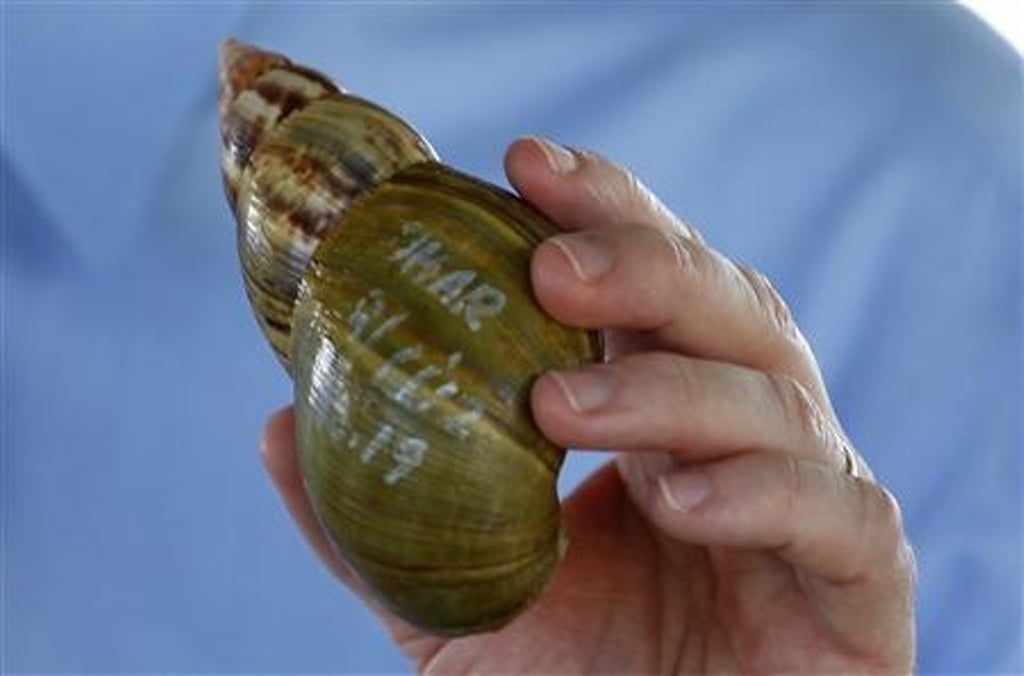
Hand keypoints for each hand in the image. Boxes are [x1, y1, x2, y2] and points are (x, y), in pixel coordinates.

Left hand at [261, 137, 915, 673]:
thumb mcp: (458, 600)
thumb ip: (377, 525)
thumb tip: (277, 428)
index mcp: (658, 413)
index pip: (645, 282)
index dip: (603, 211)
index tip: (522, 164)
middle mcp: (742, 432)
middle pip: (725, 305)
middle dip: (643, 264)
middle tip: (549, 262)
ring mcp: (811, 496)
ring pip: (773, 396)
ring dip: (666, 387)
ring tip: (561, 406)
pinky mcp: (862, 580)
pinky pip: (837, 512)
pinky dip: (760, 491)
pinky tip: (676, 502)